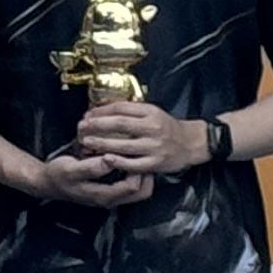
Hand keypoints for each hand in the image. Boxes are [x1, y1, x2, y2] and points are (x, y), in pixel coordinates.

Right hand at [30, 146, 154, 207]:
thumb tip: (110, 161)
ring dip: (142, 174)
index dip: (136, 169)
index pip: (133, 187)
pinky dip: (135, 174)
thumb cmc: (58, 175)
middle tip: (141, 154)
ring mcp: (111, 196)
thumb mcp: (70, 169)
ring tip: (137, 156)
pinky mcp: (110, 191)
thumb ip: (91, 167)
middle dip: (146, 173)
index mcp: (104, 196)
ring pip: (139, 190)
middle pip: (143, 192)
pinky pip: (131, 186)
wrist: (47, 183)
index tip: (131, 152)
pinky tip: (129, 160)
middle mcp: (111, 199)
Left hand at [72, 97, 190, 174]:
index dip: (101, 111)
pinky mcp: (155, 163)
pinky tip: (105, 158)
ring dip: (103, 143)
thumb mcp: (152, 112)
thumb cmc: (167, 127)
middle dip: (97, 125)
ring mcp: (154, 146)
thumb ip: (132, 111)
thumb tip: (104, 110)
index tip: (88, 114)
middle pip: (120, 124)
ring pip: (124, 144)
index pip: (121, 108)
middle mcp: (152, 127)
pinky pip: (133, 163)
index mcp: (150, 112)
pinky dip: (118, 161)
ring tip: (87, 141)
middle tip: (81, 127)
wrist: (191, 143)